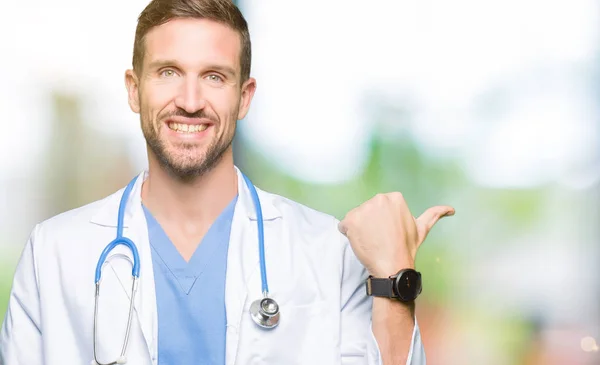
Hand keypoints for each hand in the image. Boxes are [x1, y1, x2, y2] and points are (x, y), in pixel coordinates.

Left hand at [338, 193, 453, 276]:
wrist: (393, 266)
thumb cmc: (406, 248)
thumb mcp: (422, 228)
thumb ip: (434, 215)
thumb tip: (451, 209)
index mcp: (394, 197)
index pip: (379, 207)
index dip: (382, 222)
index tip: (389, 232)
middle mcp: (378, 198)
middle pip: (367, 211)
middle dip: (371, 224)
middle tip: (381, 238)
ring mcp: (364, 209)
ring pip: (355, 218)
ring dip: (360, 230)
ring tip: (373, 241)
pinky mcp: (350, 220)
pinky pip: (343, 226)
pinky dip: (349, 235)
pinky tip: (362, 243)